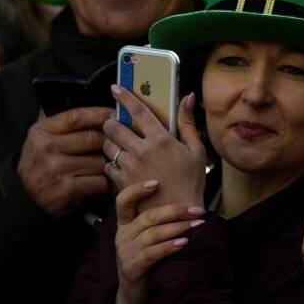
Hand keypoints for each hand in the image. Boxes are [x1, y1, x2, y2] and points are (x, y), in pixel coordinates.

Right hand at [17, 107, 110, 214]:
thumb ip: (61, 120)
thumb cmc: (40, 161)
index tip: (116, 114)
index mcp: (42, 130)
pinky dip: (105, 182)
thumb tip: (88, 97)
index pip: (77, 116)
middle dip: (109, 141)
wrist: (24, 194)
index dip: (100, 114)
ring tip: (113, 163)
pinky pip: (98, 182)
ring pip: (99, 161)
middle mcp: (47, 148)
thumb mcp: (41, 136)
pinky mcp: (65, 190)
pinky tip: (105, 181)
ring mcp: (56, 169)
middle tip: (120, 142)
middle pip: (92, 138)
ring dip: (109, 164)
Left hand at [102, 89, 206, 209]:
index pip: (138, 110)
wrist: (178, 215)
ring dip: (110, 142)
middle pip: (113, 126)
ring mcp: (130, 167)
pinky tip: (122, 164)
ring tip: (120, 145)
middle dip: (111, 122)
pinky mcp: (122, 183)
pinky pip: (108, 166)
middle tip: (116, 123)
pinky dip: (112, 163)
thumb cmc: (190, 184)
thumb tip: (188, 97)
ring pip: (107, 145)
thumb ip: (188, 122)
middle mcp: (142, 151)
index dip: (125, 96)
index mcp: (161, 140)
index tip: (116, 88)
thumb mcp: (196, 150)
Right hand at [113, 179, 205, 303]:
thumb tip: (186, 203)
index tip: (157, 182)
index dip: (137, 190)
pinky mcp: (131, 269)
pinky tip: (184, 243)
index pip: (123, 201)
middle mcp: (121, 236)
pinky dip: (169, 247)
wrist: (134, 296)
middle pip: (148, 217)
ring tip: (197, 225)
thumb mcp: (145, 240)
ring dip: (178, 228)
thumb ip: (155, 222)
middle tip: (198, 210)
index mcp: (124, 225)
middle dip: (175, 211)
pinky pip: (152, 254)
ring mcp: (125, 253)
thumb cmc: (146, 262)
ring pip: (152, 234)